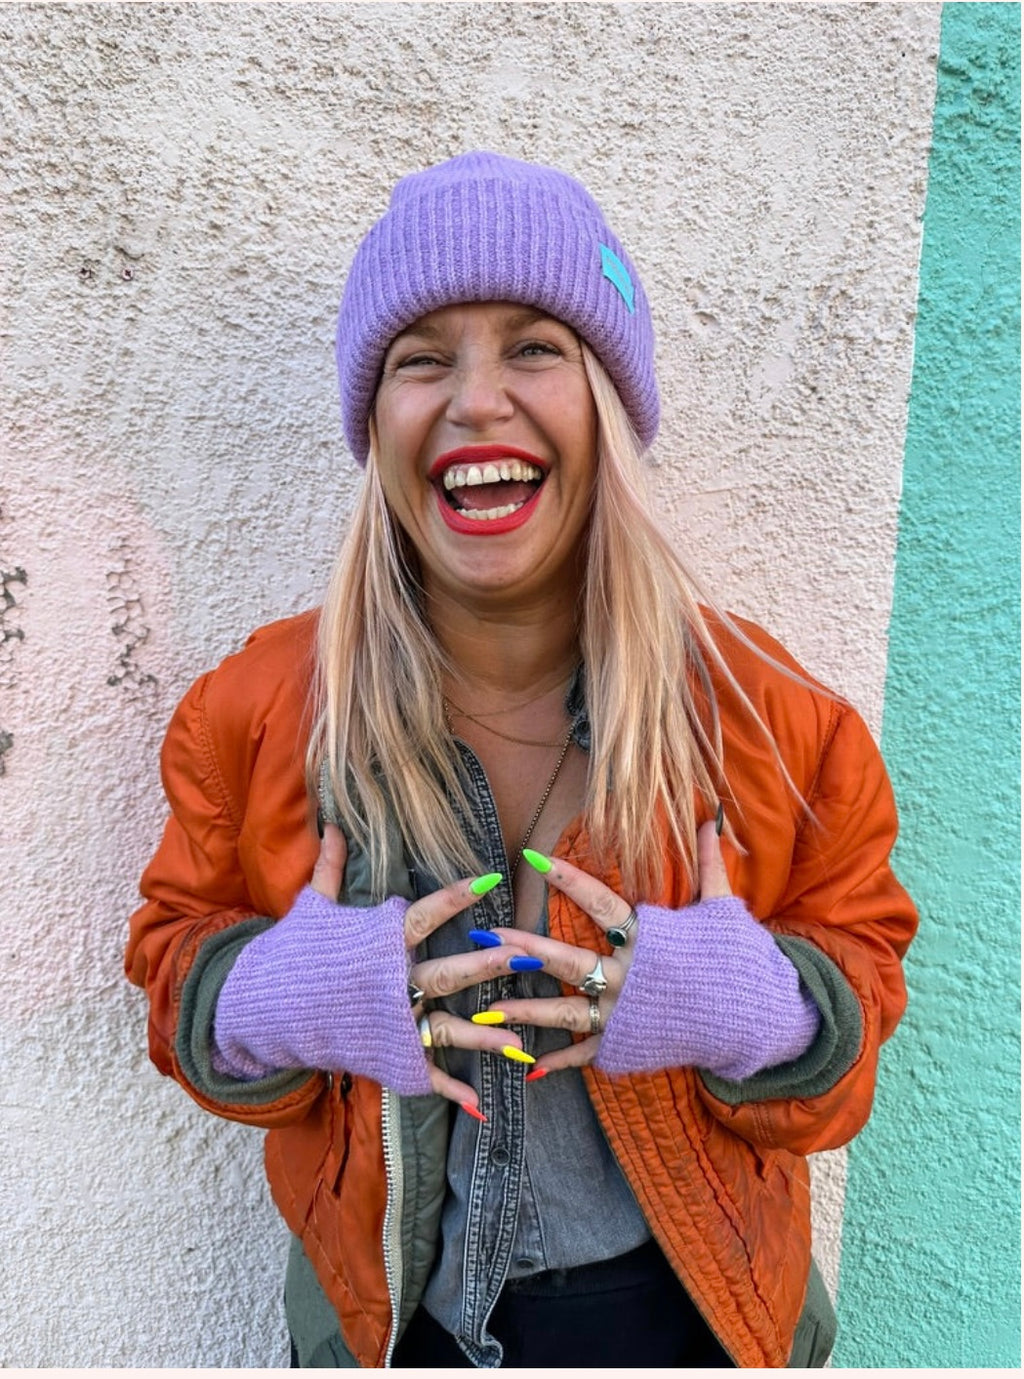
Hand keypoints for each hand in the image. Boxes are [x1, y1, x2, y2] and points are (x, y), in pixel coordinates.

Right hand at [311, 823, 539, 1109]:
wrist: (259, 1010)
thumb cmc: (289, 954)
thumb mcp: (310, 907)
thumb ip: (331, 869)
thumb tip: (333, 826)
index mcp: (377, 943)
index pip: (424, 914)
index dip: (455, 896)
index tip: (486, 879)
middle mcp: (389, 983)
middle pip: (447, 972)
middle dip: (488, 965)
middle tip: (524, 955)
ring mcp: (389, 1022)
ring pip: (447, 1028)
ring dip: (485, 1035)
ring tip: (521, 1039)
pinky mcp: (385, 1054)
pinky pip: (423, 1073)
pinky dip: (451, 1090)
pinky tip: (481, 1103)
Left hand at [473, 821, 731, 1077]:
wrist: (759, 1020)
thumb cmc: (740, 960)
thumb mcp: (724, 908)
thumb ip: (708, 865)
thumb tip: (714, 819)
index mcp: (648, 940)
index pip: (599, 904)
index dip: (568, 880)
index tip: (534, 860)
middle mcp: (628, 978)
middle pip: (568, 959)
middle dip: (525, 947)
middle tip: (488, 936)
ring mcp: (624, 1015)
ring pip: (564, 1011)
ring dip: (525, 1008)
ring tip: (488, 1006)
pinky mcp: (627, 1045)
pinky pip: (587, 1052)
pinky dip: (559, 1061)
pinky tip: (529, 1066)